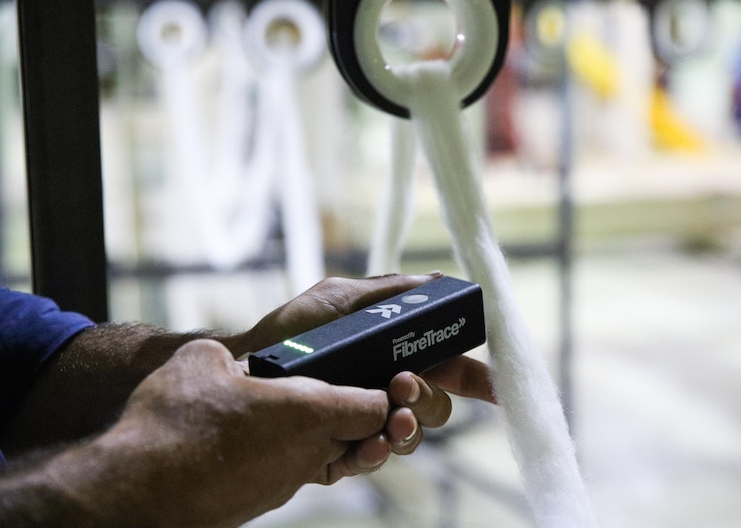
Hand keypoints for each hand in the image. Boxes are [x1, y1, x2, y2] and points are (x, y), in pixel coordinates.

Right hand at [93, 339, 390, 527]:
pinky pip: (292, 471)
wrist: (132, 494)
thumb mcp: (202, 359)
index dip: (381, 391)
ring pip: (328, 457)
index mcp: (310, 414)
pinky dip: (287, 452)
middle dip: (361, 418)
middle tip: (335, 391)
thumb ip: (235, 355)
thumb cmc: (172, 424)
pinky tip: (256, 435)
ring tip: (289, 412)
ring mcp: (286, 483)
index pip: (377, 407)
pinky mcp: (261, 500)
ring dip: (323, 436)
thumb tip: (234, 364)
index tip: (370, 377)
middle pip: (361, 437)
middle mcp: (309, 454)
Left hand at [243, 273, 496, 460]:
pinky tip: (371, 444)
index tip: (496, 389)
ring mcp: (368, 422)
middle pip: (437, 406)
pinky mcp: (343, 450)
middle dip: (430, 399)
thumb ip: (390, 292)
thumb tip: (436, 281)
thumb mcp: (340, 298)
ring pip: (412, 436)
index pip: (450, 369)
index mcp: (397, 355)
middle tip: (403, 383)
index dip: (478, 379)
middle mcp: (388, 390)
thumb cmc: (291, 330)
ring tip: (391, 416)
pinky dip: (378, 453)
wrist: (244, 368)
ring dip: (410, 426)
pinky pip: (374, 459)